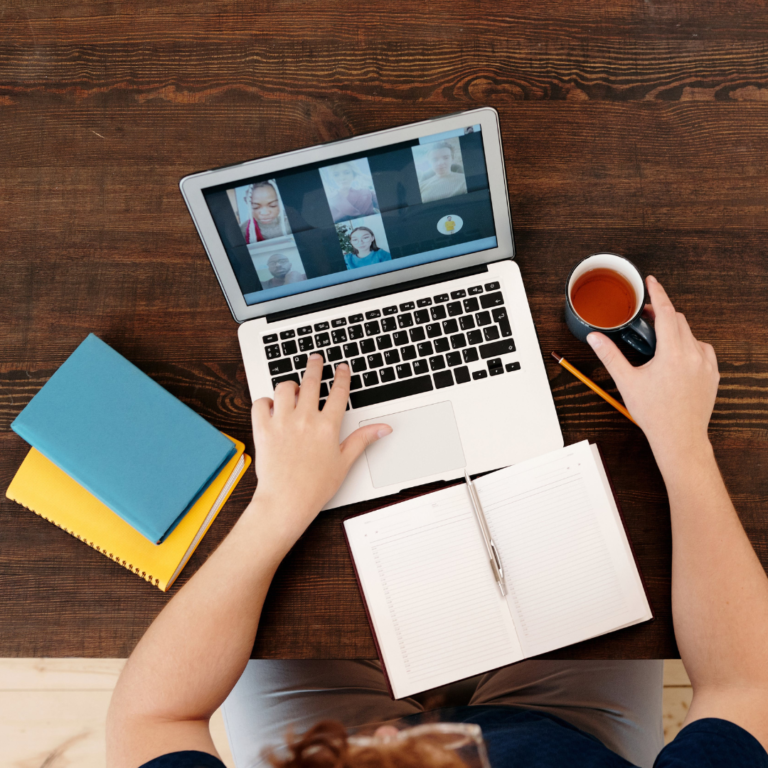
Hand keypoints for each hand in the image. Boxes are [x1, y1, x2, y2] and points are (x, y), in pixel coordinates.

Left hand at [250, 354, 391, 545]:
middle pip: (311, 381)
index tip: (342, 368)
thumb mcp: (345, 462)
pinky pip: (260, 404)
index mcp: (327, 426)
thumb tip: (383, 428)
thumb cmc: (315, 486)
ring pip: (284, 388)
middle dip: (315, 366)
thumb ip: (363, 439)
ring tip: (293, 387)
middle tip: (316, 358)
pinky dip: (264, 401)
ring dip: (289, 385)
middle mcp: (304, 419)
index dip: (342, 376)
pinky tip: (270, 406)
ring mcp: (282, 422)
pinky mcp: (263, 429)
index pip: (338, 392)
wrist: (286, 501)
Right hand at [586, 276, 718, 459]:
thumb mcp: (627, 382)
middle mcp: (693, 354)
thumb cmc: (654, 414)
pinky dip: (690, 346)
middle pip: (679, 320)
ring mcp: (706, 364)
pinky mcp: (713, 374)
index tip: (652, 282)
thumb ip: (610, 355)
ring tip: (659, 342)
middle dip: (662, 313)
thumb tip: (595, 338)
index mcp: (672, 353)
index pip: (666, 312)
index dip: (658, 294)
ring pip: (691, 334)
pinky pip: (703, 349)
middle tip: (646, 316)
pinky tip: (678, 356)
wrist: (680, 438)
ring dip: (675, 331)